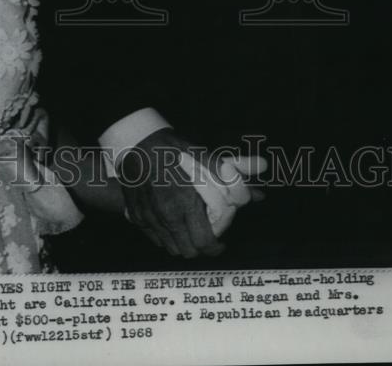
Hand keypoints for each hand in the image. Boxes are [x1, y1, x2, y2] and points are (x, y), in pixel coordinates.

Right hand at [118, 128, 224, 258]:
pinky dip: (165, 235)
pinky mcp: (136, 216)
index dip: (215, 248)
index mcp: (184, 202)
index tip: (221, 243)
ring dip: (182, 243)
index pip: (203, 242)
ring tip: (189, 227)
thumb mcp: (200, 154)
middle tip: (206, 233)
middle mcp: (165, 215)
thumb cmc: (168, 147)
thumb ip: (229, 176)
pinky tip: (170, 220)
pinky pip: (154, 238)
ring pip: (170, 247)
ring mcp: (148, 217)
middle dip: (200, 247)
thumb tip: (259, 194)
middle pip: (187, 251)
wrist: (132, 140)